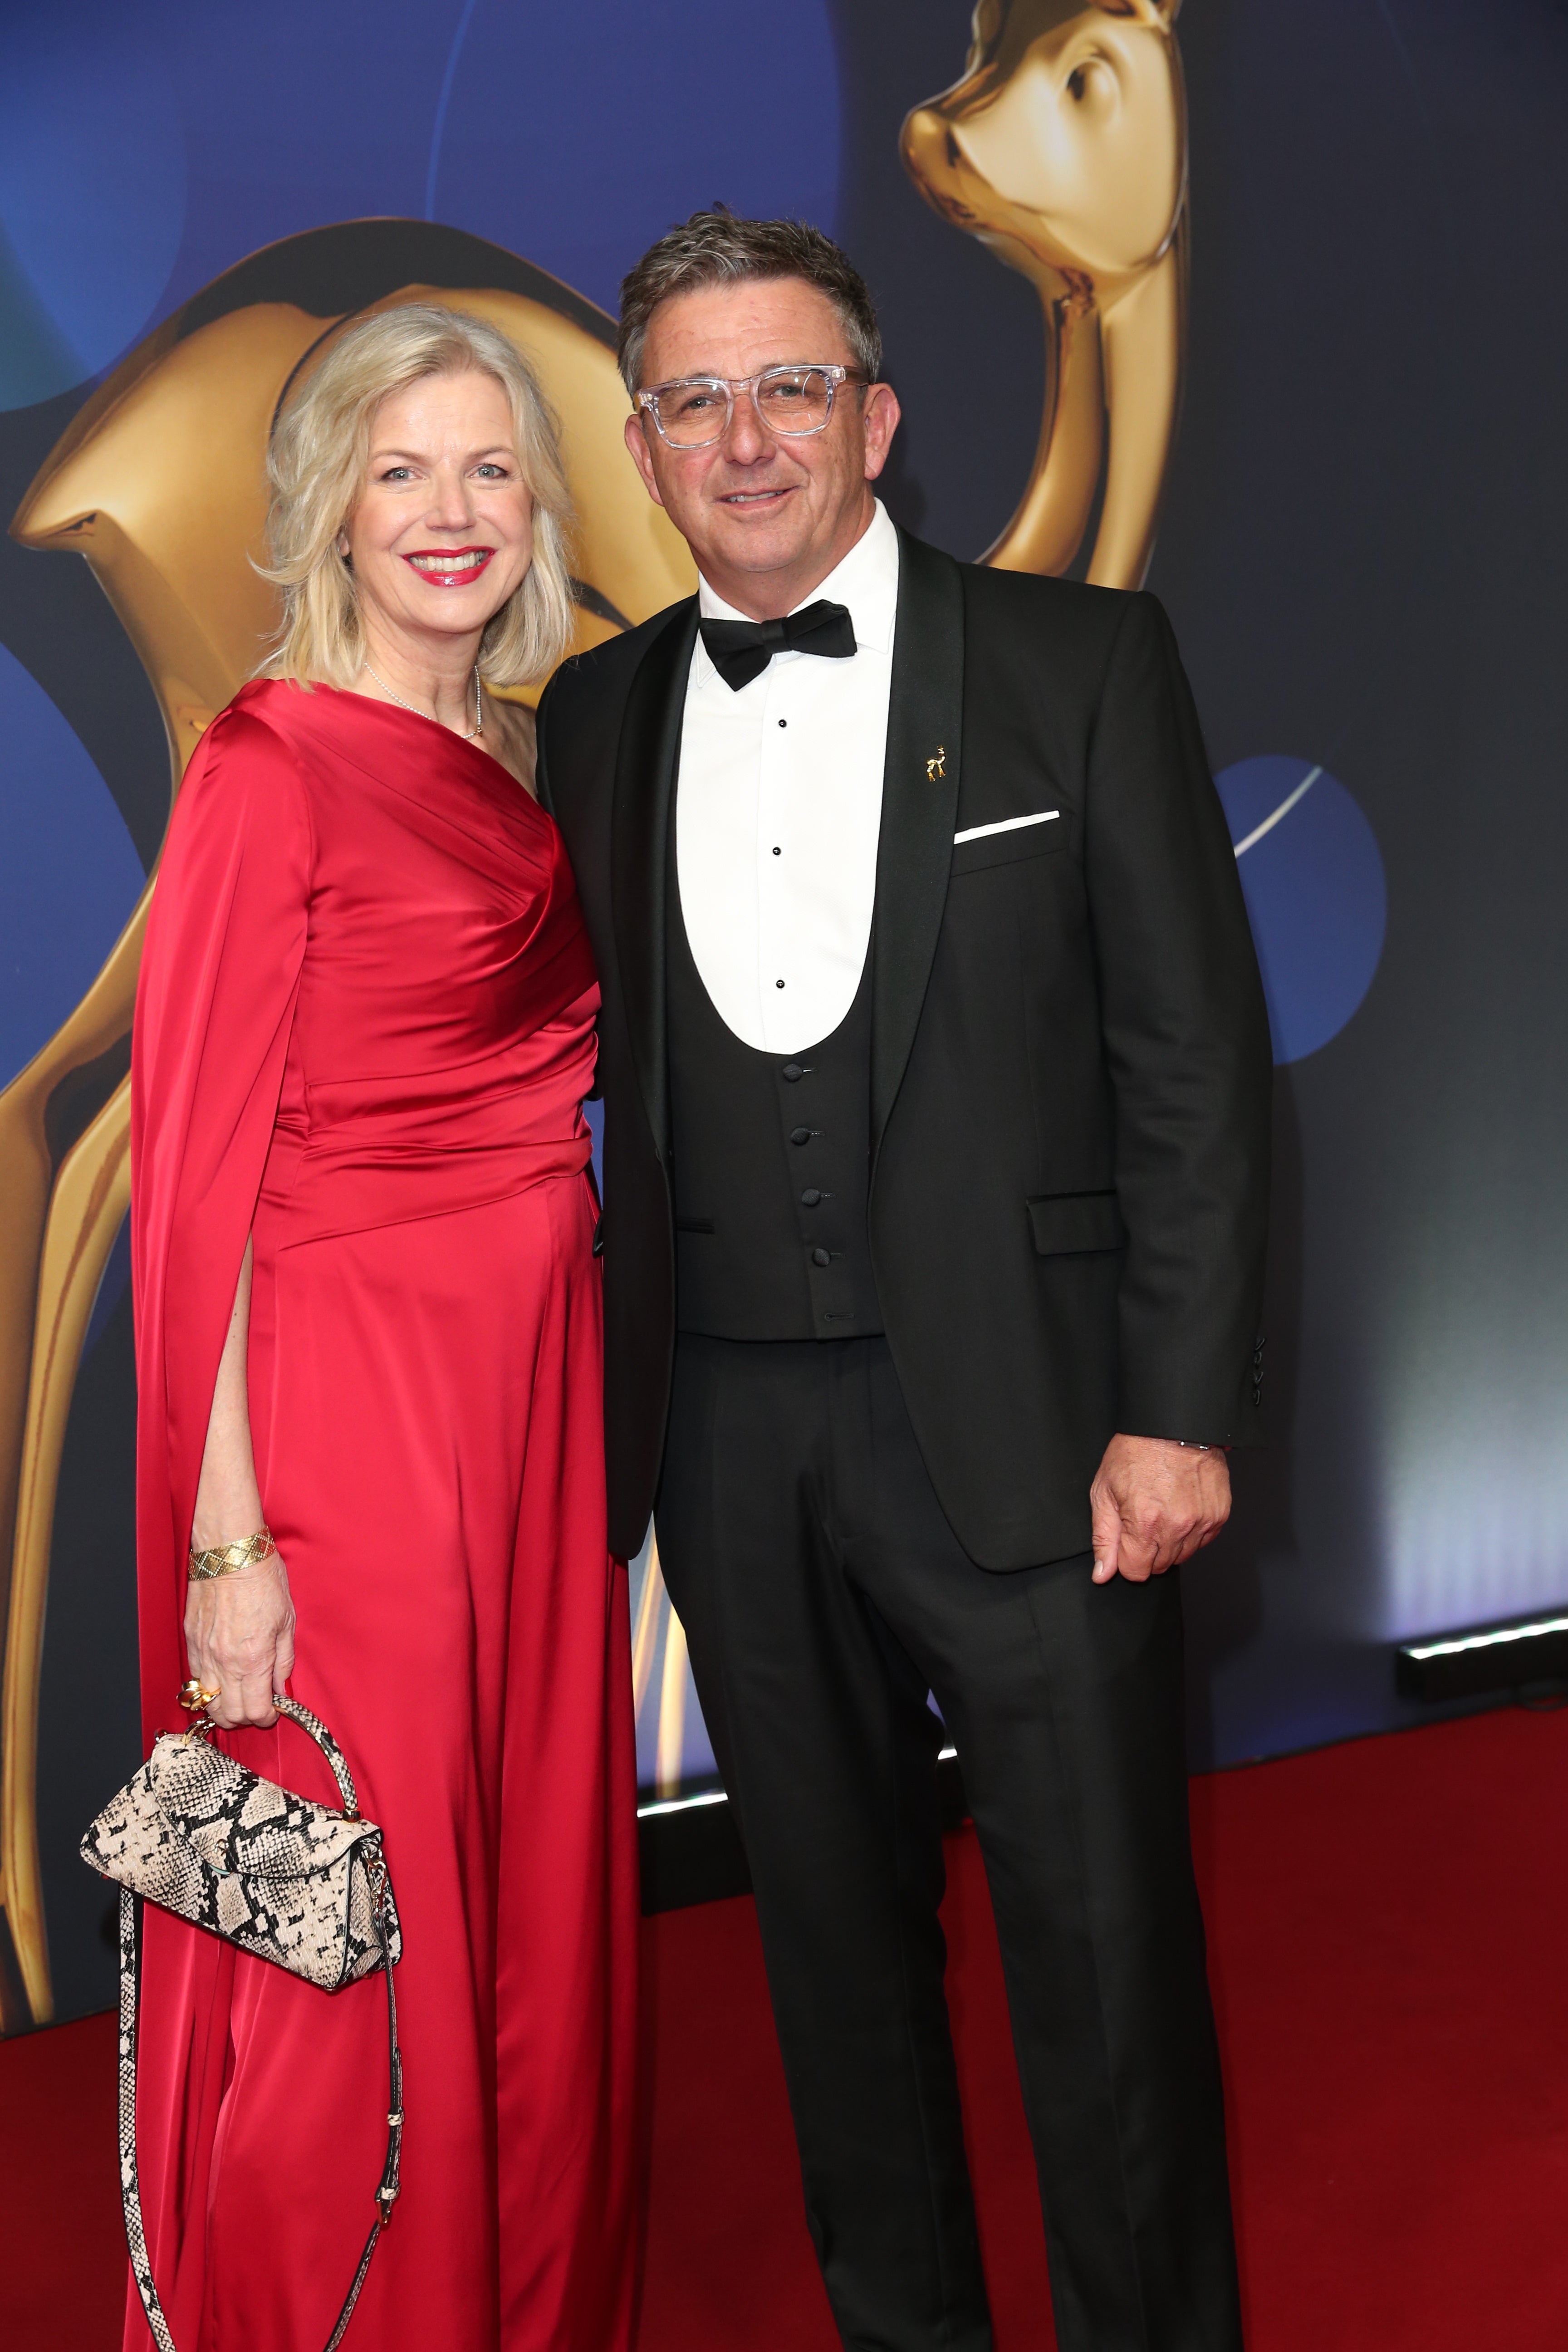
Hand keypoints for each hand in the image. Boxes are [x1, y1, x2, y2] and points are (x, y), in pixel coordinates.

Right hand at [184, 1552, 295, 1726]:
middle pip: (228, 1715)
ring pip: (207, 1702)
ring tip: (239, 1695)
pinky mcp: (191, 1642)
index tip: (273, 1710)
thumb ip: (283, 1661)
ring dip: (223, 1707)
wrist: (230, 1554)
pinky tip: (222, 1677)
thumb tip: (280, 1687)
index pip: (256, 1710)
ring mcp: (204, 1653)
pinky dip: (208, 1686)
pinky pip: (195, 1678)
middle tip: (257, 1705)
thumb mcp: (287, 1622)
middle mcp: (224, 1662)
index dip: (267, 1717)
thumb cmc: (263, 1581)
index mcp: (253, 1659)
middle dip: (245, 1717)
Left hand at [1089, 1434, 1230, 1584]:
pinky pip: (1203, 1541)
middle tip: (1142, 1521)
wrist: (1174, 1424)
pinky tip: (1180, 1508)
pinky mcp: (1219, 1515)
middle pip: (1159, 1566)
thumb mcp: (1104, 1491)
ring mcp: (1201, 1521)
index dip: (1126, 1559)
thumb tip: (1102, 1573)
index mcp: (1144, 1522)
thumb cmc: (1136, 1451)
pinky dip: (1190, 1532)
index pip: (1136, 1572)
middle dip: (1147, 1551)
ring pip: (1182, 1556)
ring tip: (1162, 1511)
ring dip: (1169, 1543)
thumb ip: (1104, 1538)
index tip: (1126, 1541)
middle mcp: (1176, 1526)